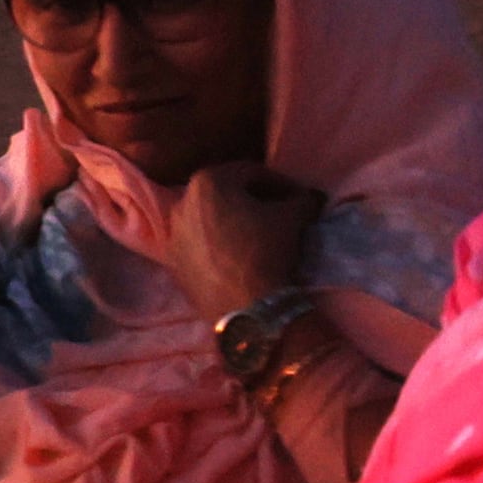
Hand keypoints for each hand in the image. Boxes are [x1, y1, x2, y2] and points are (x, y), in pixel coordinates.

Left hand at [157, 163, 325, 326]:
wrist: (246, 309)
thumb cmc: (266, 252)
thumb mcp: (293, 218)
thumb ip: (302, 199)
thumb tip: (310, 197)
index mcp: (208, 181)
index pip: (251, 173)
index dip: (279, 183)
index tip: (297, 196)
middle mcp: (182, 201)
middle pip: (225, 193)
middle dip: (251, 200)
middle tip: (277, 213)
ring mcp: (173, 233)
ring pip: (208, 218)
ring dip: (231, 221)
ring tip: (255, 235)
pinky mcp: (172, 262)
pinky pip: (197, 244)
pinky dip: (215, 244)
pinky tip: (235, 255)